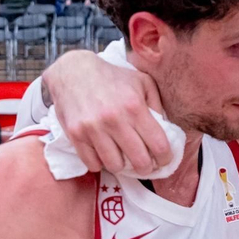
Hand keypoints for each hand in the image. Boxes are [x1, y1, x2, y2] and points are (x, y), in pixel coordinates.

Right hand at [44, 49, 168, 173]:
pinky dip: (100, 163)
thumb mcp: (143, 82)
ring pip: (115, 166)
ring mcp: (93, 128)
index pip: (159, 146)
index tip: (164, 160)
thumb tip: (166, 131)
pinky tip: (103, 153)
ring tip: (122, 157)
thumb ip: (157, 105)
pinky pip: (92, 164)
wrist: (73, 71)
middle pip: (140, 162)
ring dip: (122, 165)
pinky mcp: (75, 135)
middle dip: (146, 168)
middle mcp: (114, 119)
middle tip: (145, 164)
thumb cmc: (113, 78)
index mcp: (134, 107)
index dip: (165, 159)